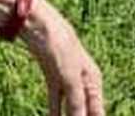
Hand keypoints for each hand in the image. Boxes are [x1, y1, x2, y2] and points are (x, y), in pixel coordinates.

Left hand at [21, 0, 104, 115]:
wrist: (38, 26)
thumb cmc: (59, 46)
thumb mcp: (70, 77)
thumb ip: (76, 101)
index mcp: (93, 81)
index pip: (97, 112)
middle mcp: (83, 81)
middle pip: (84, 110)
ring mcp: (67, 79)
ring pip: (70, 106)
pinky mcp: (52, 78)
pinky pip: (56, 100)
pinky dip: (55, 112)